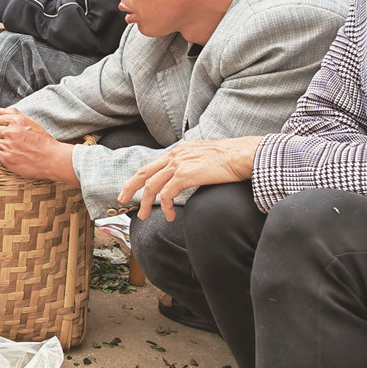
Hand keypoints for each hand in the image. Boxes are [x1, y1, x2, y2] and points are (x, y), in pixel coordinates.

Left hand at [0, 107, 77, 184]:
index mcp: (17, 121)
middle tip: (8, 141)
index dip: (2, 126)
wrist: (51, 159)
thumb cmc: (41, 141)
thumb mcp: (30, 122)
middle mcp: (11, 132)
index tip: (9, 131)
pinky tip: (9, 155)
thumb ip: (13, 114)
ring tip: (8, 149)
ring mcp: (8, 146)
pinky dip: (0, 155)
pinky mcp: (7, 159)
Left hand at [118, 136, 262, 222]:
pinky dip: (165, 206)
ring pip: (152, 185)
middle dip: (130, 187)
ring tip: (143, 216)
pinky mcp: (185, 174)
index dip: (139, 177)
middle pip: (144, 172)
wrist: (245, 154)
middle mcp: (176, 155)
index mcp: (180, 150)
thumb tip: (190, 176)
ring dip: (146, 203)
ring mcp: (179, 164)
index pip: (153, 164)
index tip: (131, 188)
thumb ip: (194, 165)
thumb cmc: (233, 159)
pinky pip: (167, 193)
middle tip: (121, 200)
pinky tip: (169, 215)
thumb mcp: (207, 158)